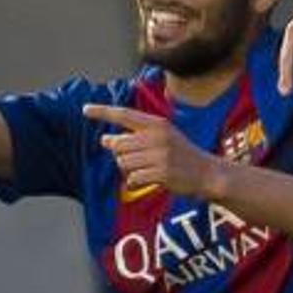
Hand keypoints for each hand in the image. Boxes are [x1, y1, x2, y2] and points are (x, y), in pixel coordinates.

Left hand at [81, 104, 216, 199]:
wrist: (207, 173)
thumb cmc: (181, 155)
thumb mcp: (163, 137)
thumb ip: (135, 137)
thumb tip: (105, 141)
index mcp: (157, 124)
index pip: (124, 115)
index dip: (103, 112)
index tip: (85, 109)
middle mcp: (157, 137)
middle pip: (118, 145)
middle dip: (120, 155)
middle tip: (137, 160)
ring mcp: (160, 155)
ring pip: (123, 163)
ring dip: (129, 170)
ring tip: (146, 170)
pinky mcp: (161, 173)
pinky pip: (132, 179)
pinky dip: (136, 183)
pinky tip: (149, 181)